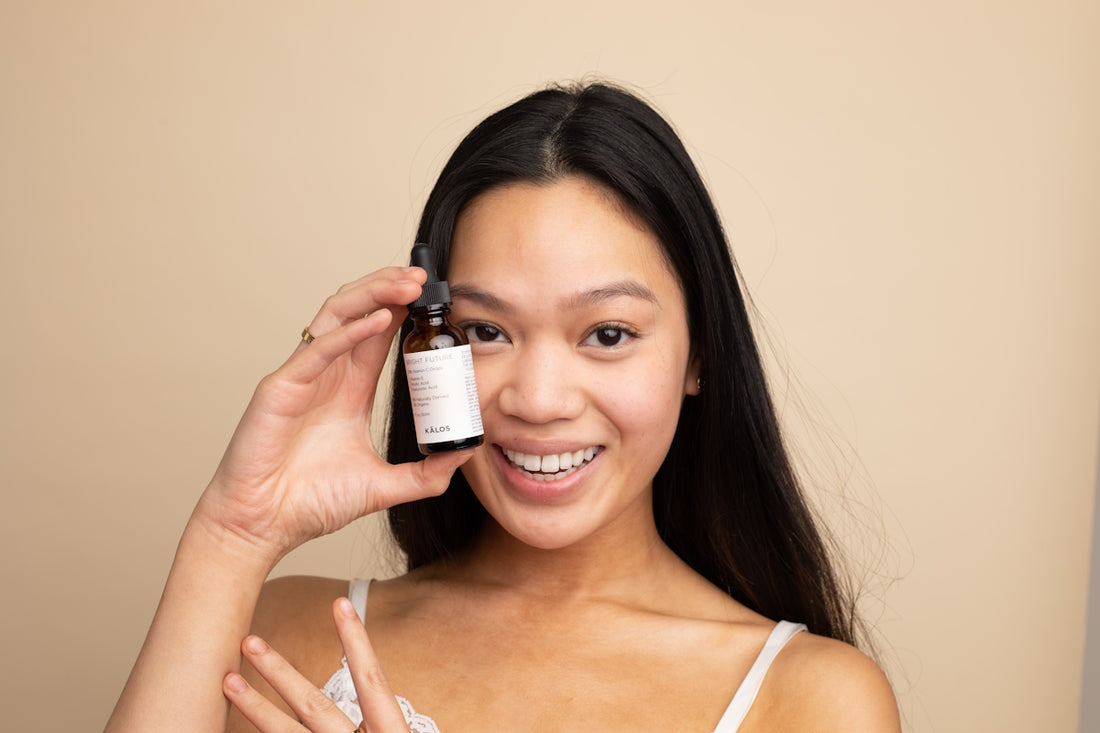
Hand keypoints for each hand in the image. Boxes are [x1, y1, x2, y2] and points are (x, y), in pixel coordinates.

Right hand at [196, 266, 472, 560]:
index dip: (402, 307)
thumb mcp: (383, 485)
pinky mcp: (281, 389)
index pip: (378, 332)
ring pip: (336, 316)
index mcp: (348, 389)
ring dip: (372, 294)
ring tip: (406, 284)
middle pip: (358, 311)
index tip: (434, 297)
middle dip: (390, 288)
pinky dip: (349, 331)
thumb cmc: (310, 503)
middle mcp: (326, 374)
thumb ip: (425, 474)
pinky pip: (318, 350)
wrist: (264, 526)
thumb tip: (465, 457)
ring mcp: (302, 377)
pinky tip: (379, 320)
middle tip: (423, 279)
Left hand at [225, 598, 409, 732]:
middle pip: (314, 706)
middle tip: (250, 641)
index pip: (372, 680)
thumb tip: (372, 702)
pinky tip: (231, 726)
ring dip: (255, 706)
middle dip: (280, 672)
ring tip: (229, 681)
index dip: (356, 640)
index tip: (340, 603)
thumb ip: (383, 724)